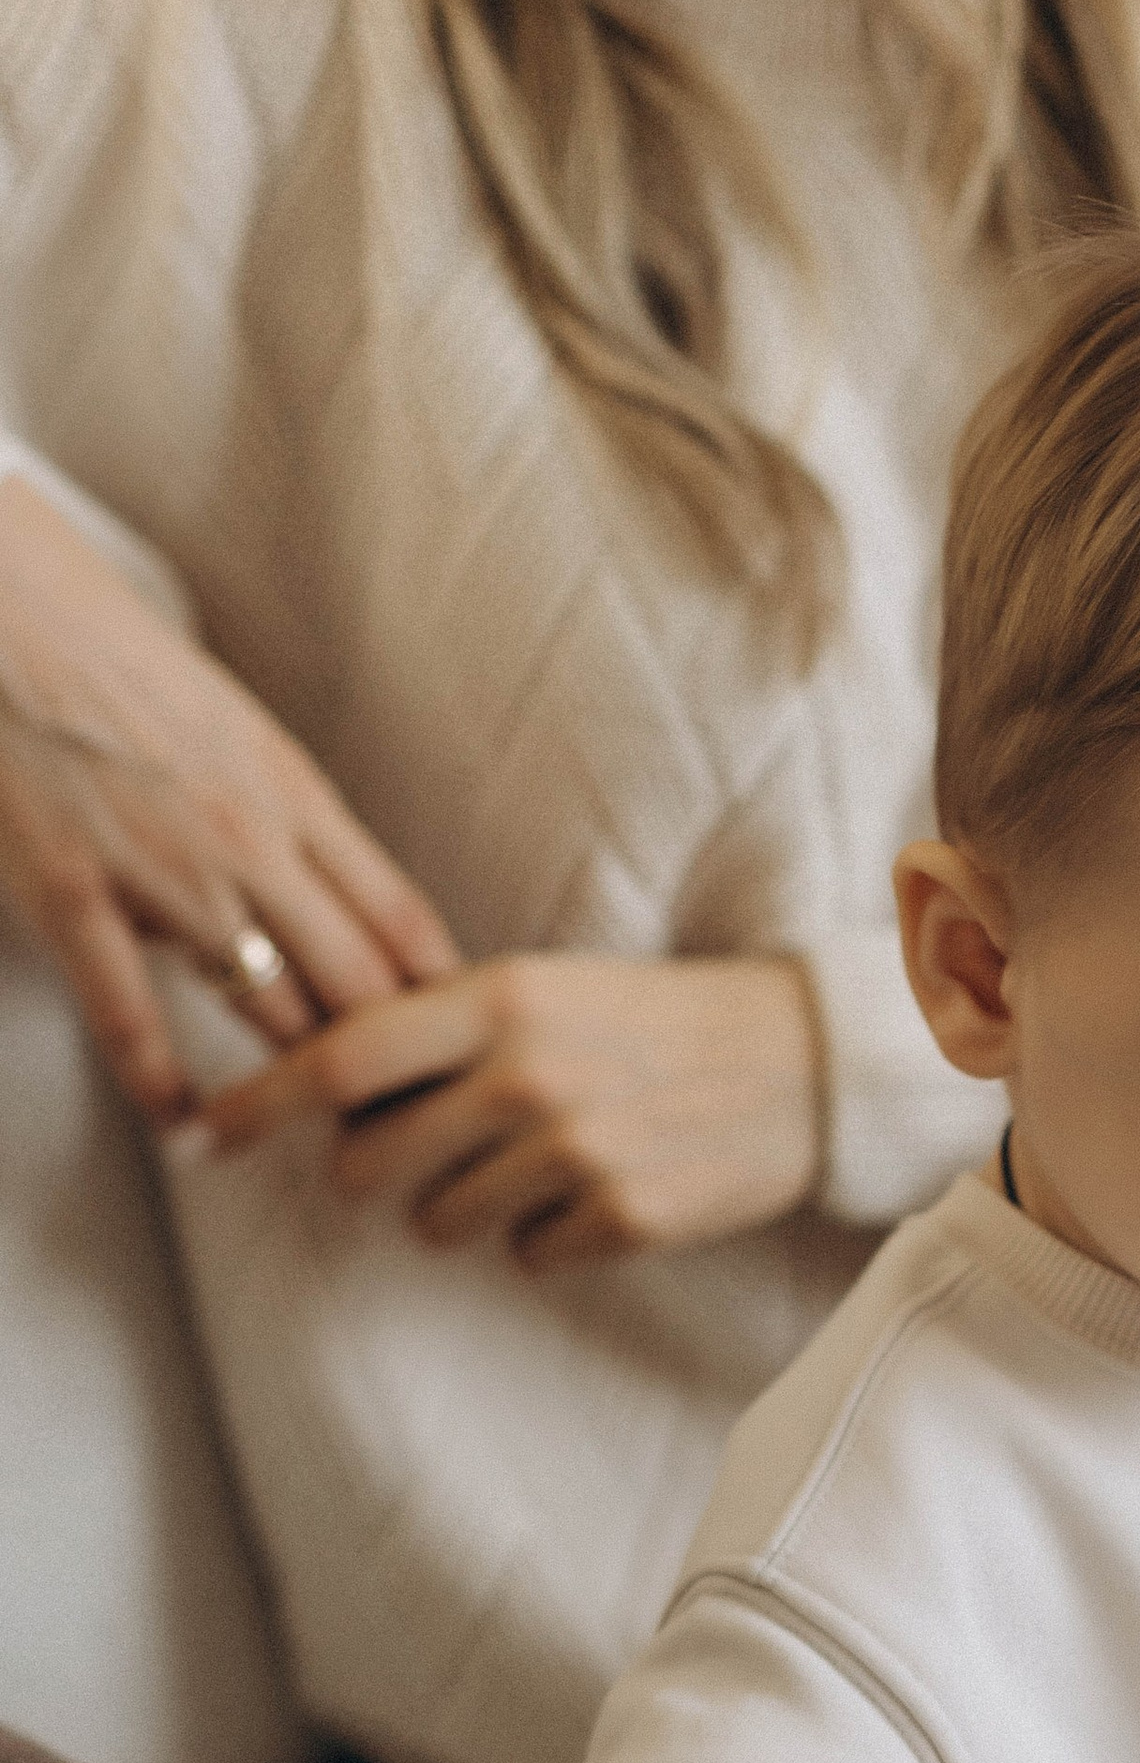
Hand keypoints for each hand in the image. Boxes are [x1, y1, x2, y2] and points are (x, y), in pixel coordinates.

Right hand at [0, 472, 458, 1123]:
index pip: (406, 925)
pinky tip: (187, 1130)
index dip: (449, 1008)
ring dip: (299, 1086)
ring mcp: (165, 871)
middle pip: (359, 982)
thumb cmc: (130, 677)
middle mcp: (252, 841)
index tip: (470, 1064)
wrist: (14, 615)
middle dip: (398, 1067)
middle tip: (416, 1134)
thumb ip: (301, 832)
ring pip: (268, 1005)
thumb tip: (354, 921)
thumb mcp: (246, 743)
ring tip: (324, 1147)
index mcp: (300, 799)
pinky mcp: (72, 890)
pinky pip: (129, 1012)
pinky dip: (164, 1083)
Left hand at [198, 950, 824, 1268]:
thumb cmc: (652, 1021)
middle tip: (426, 1154)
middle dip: (375, 1174)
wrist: (798, 1063)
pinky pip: (525, 1257)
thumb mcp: (546, 988)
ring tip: (536, 1163)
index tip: (204, 1133)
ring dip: (464, 1207)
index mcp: (501, 1000)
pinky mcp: (623, 1217)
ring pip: (439, 1223)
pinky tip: (597, 1191)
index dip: (259, 1101)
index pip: (341, 1057)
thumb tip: (331, 1088)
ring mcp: (577, 1151)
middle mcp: (529, 1074)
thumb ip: (444, 1028)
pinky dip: (545, 1237)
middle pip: (370, 1164)